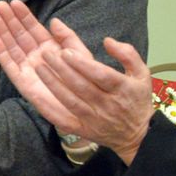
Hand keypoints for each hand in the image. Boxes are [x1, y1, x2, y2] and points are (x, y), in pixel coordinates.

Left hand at [0, 0, 152, 162]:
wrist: (135, 135)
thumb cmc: (136, 98)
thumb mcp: (142, 74)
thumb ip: (128, 54)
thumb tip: (107, 40)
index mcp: (123, 89)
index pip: (102, 75)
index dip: (84, 64)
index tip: (67, 51)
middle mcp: (107, 105)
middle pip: (82, 87)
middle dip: (62, 69)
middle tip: (45, 52)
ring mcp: (92, 119)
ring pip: (69, 101)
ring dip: (52, 84)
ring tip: (38, 67)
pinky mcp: (80, 129)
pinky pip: (60, 119)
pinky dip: (47, 107)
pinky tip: (34, 95)